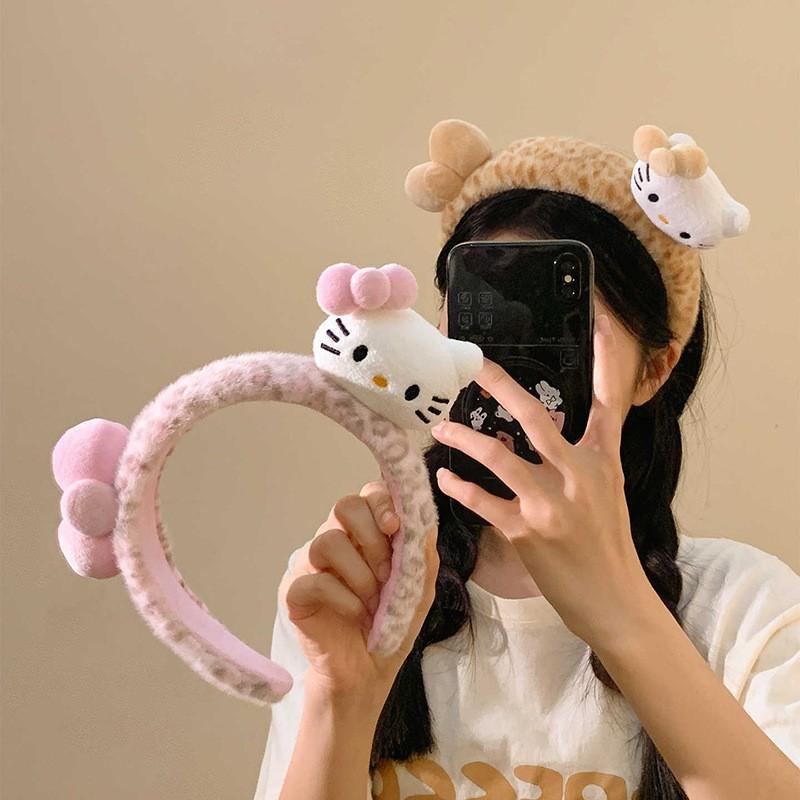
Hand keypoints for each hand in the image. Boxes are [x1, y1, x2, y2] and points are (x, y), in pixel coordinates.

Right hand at [283, 481, 438, 702]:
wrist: (369, 671)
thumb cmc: (391, 624)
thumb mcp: (419, 588)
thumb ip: (422, 554)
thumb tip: (423, 520)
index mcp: (363, 533)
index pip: (367, 495)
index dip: (382, 503)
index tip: (396, 527)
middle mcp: (335, 540)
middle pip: (344, 506)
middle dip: (372, 536)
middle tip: (388, 572)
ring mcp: (311, 564)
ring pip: (328, 540)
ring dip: (361, 574)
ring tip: (373, 602)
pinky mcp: (295, 592)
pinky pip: (316, 581)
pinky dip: (345, 600)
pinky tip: (357, 616)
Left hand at [430, 314, 656, 647]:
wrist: (614, 600)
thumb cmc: (606, 543)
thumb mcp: (605, 490)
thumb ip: (574, 455)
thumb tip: (523, 430)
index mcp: (602, 460)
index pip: (608, 401)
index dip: (607, 360)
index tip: (600, 319)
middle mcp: (579, 475)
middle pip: (535, 417)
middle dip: (500, 386)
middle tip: (472, 364)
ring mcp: (552, 504)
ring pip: (499, 456)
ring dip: (463, 439)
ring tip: (440, 428)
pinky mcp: (527, 532)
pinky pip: (483, 500)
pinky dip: (459, 486)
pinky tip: (443, 476)